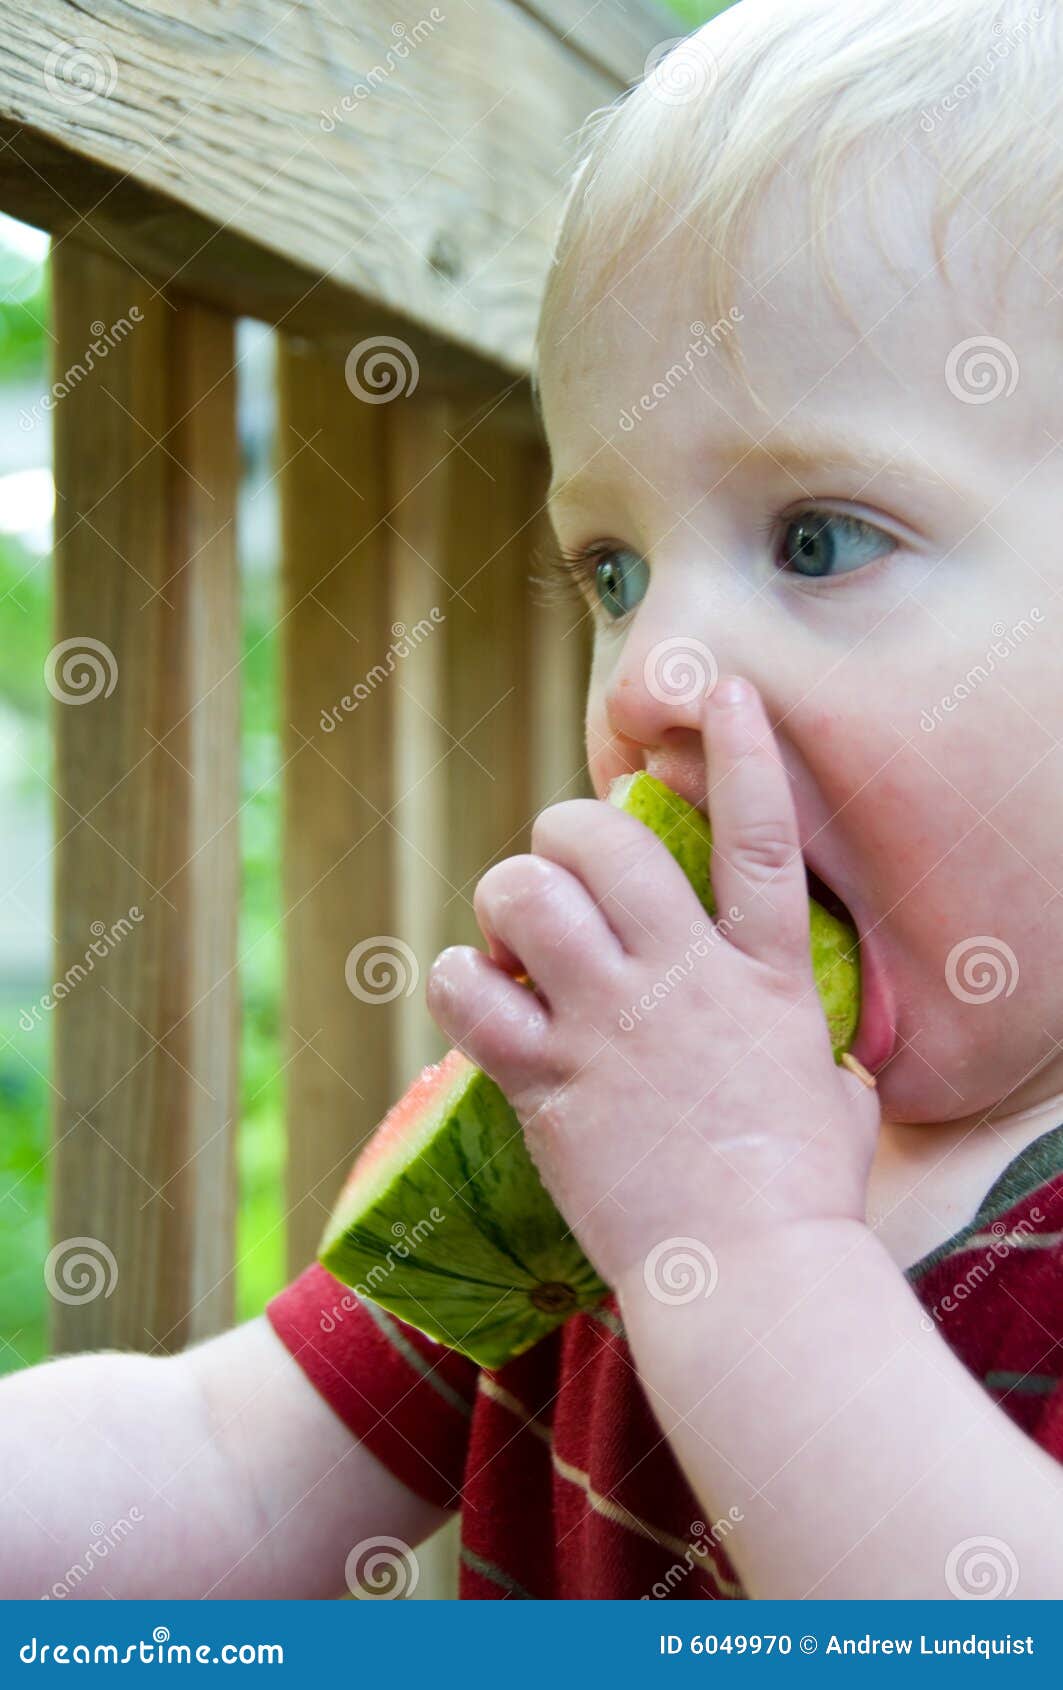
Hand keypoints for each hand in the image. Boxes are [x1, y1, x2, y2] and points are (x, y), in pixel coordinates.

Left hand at [426, 675, 880, 1290]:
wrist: (747, 1276)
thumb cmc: (802, 1199)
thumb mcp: (837, 1100)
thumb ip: (821, 1056)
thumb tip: (827, 1066)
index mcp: (767, 974)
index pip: (758, 836)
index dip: (741, 751)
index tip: (717, 692)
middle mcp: (685, 978)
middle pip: (603, 840)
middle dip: (564, 831)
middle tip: (557, 871)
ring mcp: (612, 1024)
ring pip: (526, 896)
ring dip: (505, 898)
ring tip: (509, 935)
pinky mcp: (548, 1079)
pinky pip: (471, 995)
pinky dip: (455, 981)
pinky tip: (469, 991)